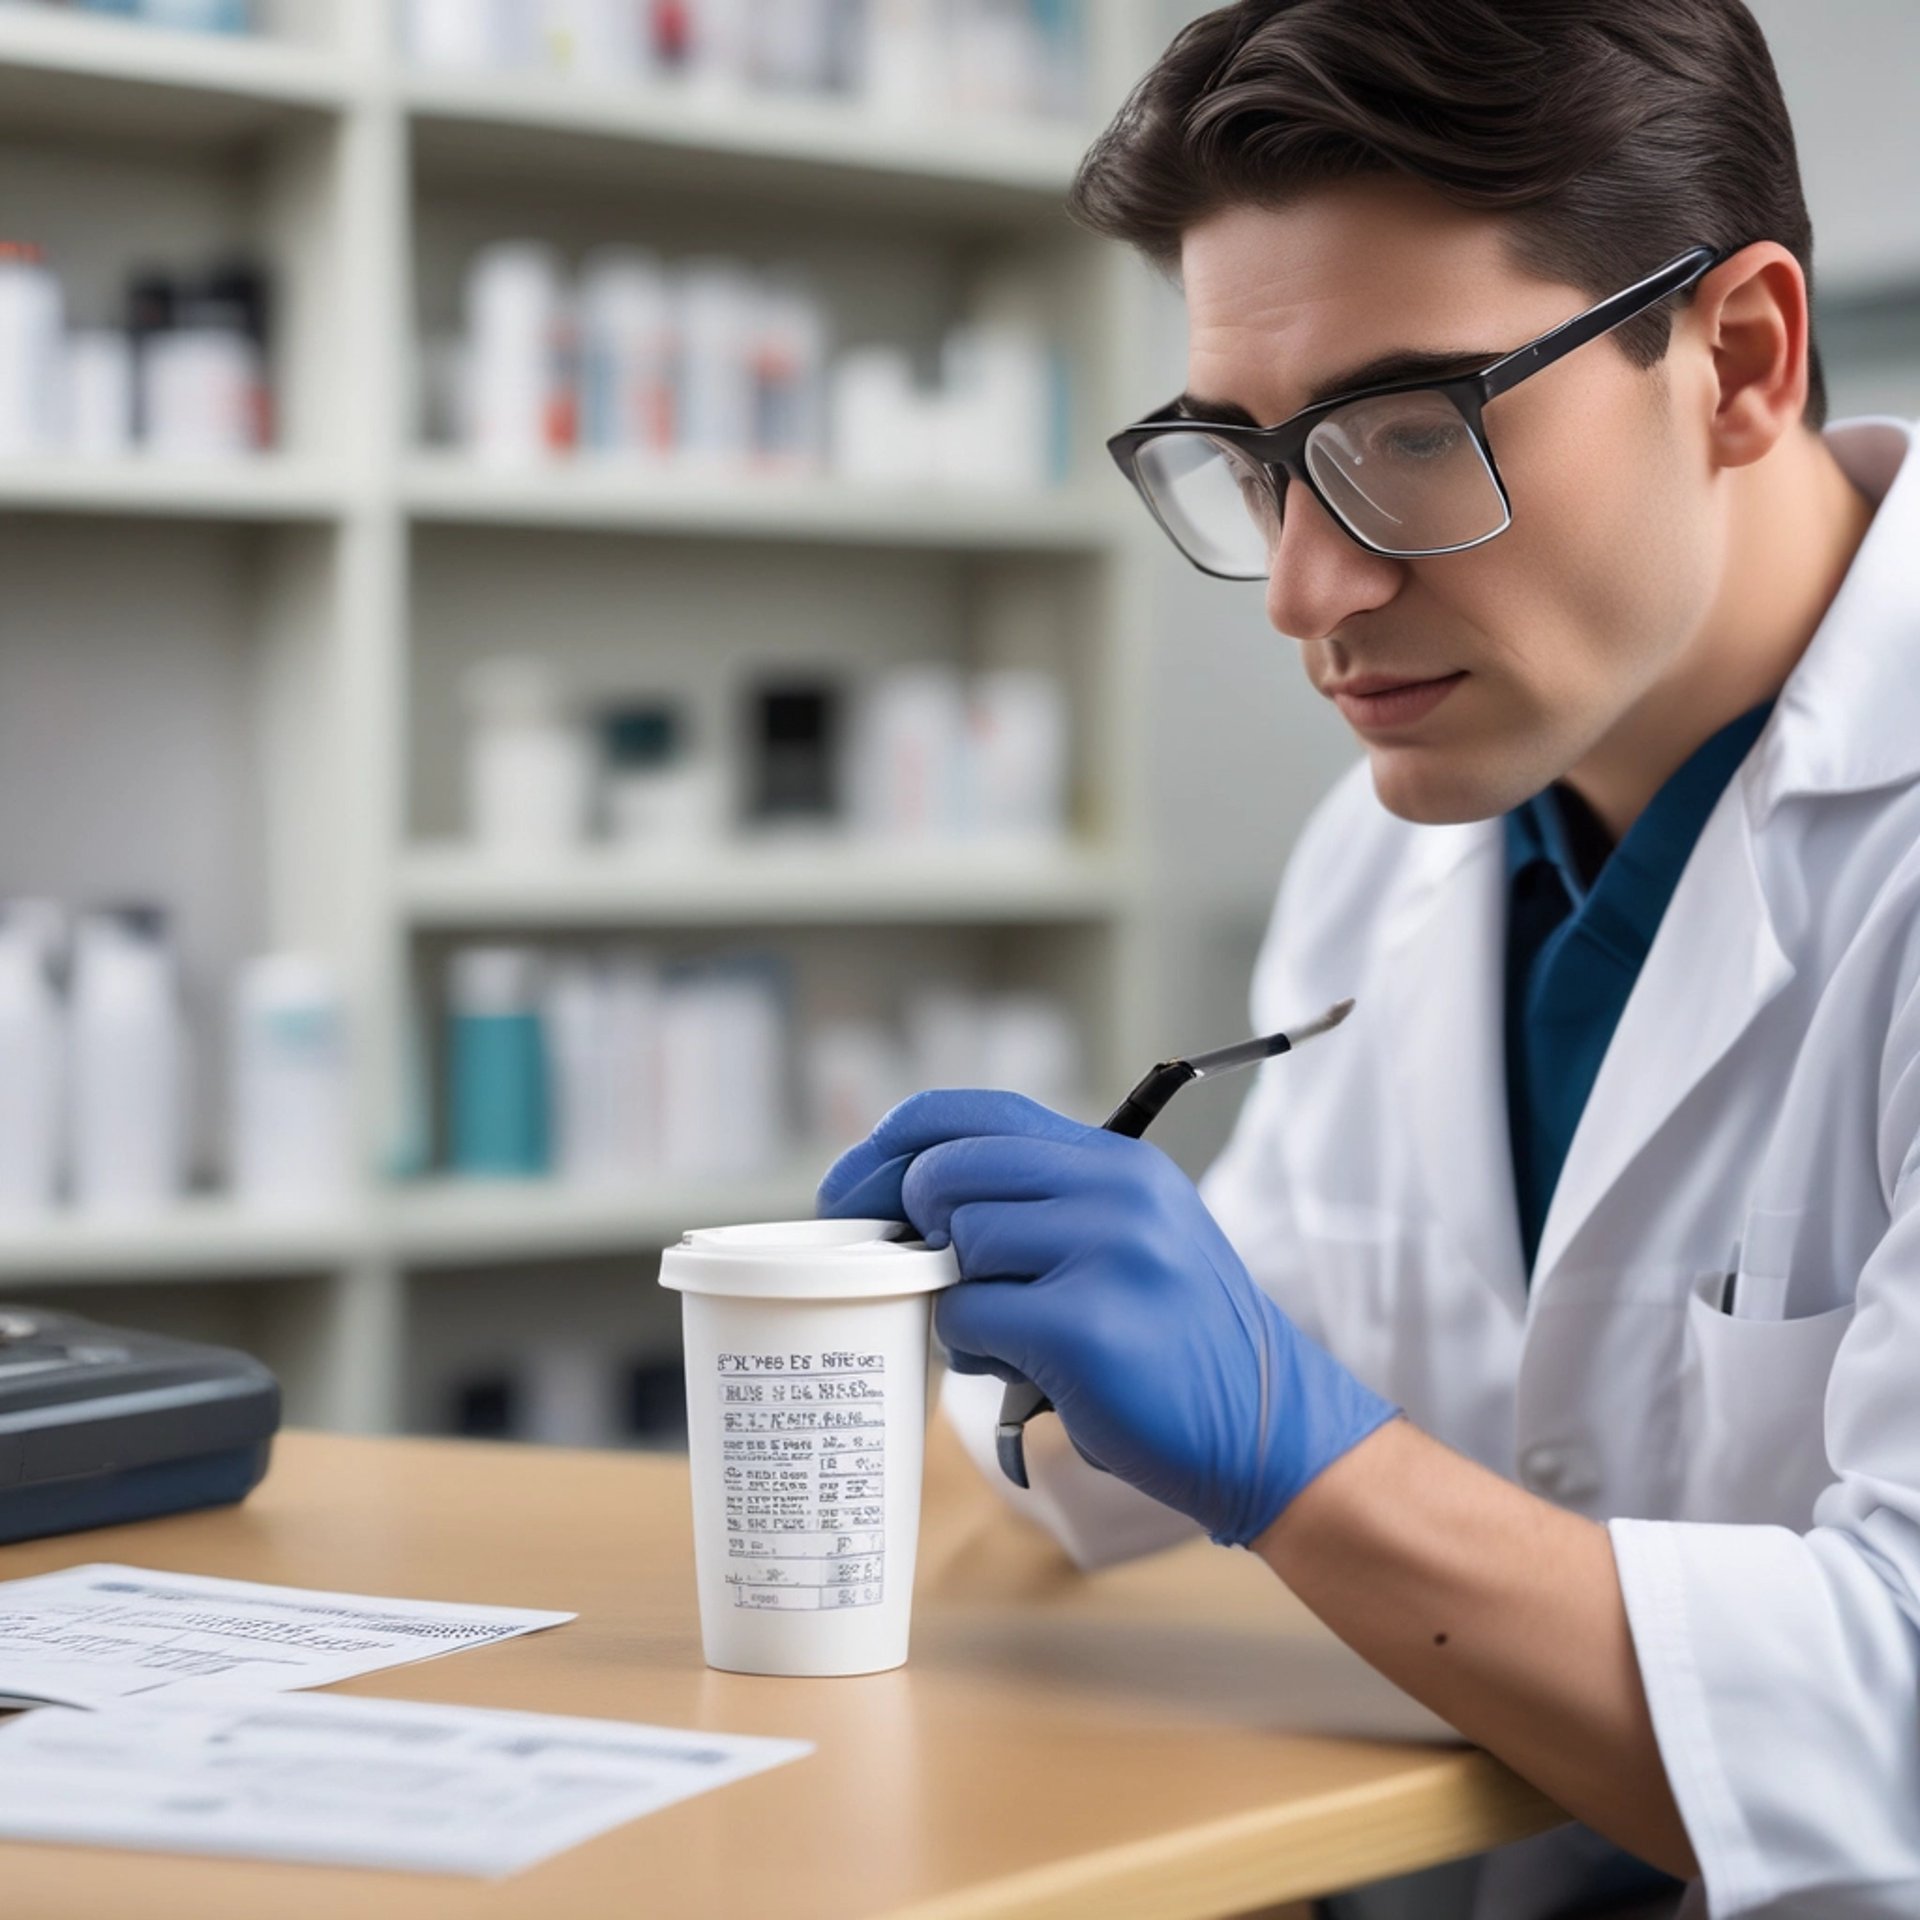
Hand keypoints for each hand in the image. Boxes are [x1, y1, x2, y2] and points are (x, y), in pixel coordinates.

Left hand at [817, 1089, 1399, 1546]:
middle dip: (912, 1231)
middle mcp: (1113, 1187)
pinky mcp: (1088, 1324)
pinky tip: (1026, 1370)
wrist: (1269, 1427)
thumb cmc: (1172, 1342)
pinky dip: (975, 1353)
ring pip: (954, 1248)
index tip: (846, 1191)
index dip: (890, 1144)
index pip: (969, 1111)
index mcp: (1113, 1158)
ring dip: (957, 1304)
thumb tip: (902, 1198)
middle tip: (921, 1280)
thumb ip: (1037, 1203)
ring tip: (1012, 1337)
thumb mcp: (1124, 1238)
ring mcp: (1106, 1249)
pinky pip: (968, 1320)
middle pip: (946, 1174)